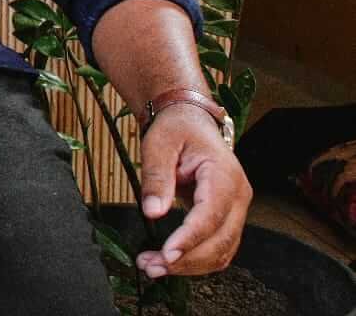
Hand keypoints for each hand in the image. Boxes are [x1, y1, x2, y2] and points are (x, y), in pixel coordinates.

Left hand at [134, 103, 252, 278]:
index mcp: (224, 175)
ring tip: (153, 267)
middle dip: (187, 259)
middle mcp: (238, 195)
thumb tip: (153, 212)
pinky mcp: (227, 218)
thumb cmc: (175, 129)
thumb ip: (157, 177)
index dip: (190, 238)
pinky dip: (196, 260)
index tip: (166, 254)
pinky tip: (169, 263)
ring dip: (190, 265)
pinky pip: (218, 248)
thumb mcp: (158, 144)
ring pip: (222, 250)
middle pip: (220, 240)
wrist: (190, 121)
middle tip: (151, 266)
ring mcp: (236, 209)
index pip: (210, 215)